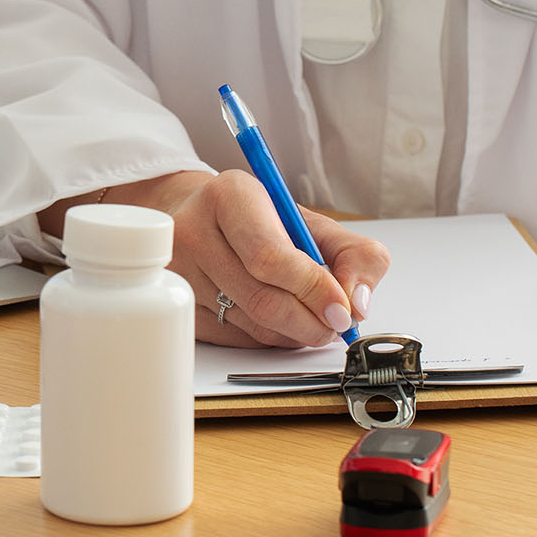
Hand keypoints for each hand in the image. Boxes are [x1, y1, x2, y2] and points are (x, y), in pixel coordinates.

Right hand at [39, 170, 388, 347]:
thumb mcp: (311, 221)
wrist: (198, 218)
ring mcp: (179, 273)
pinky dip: (268, 338)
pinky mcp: (178, 305)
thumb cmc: (260, 221)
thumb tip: (358, 303)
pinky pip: (236, 340)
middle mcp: (193, 232)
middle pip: (262, 300)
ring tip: (308, 316)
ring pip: (252, 326)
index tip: (343, 308)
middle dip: (312, 321)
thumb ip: (354, 254)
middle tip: (335, 324)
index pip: (270, 256)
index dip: (313, 289)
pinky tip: (275, 318)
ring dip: (293, 333)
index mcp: (229, 197)